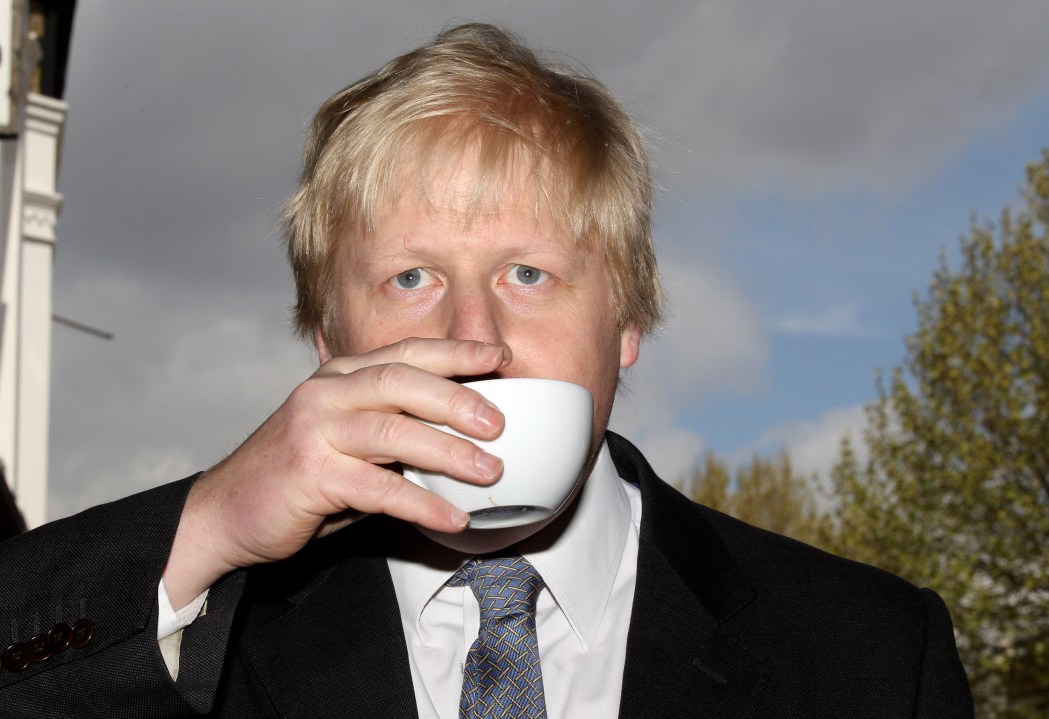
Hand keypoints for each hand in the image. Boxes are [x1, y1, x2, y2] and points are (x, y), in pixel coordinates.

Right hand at [162, 338, 509, 606]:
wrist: (225, 513)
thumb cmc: (297, 477)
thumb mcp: (346, 438)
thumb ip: (392, 429)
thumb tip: (463, 436)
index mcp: (339, 377)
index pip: (404, 353)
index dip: (454, 351)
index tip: (499, 355)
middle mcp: (326, 393)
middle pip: (401, 382)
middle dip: (457, 398)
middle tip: (499, 423)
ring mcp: (314, 431)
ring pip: (393, 432)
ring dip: (449, 452)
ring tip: (490, 471)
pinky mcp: (309, 474)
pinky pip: (378, 488)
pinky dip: (421, 503)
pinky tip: (452, 517)